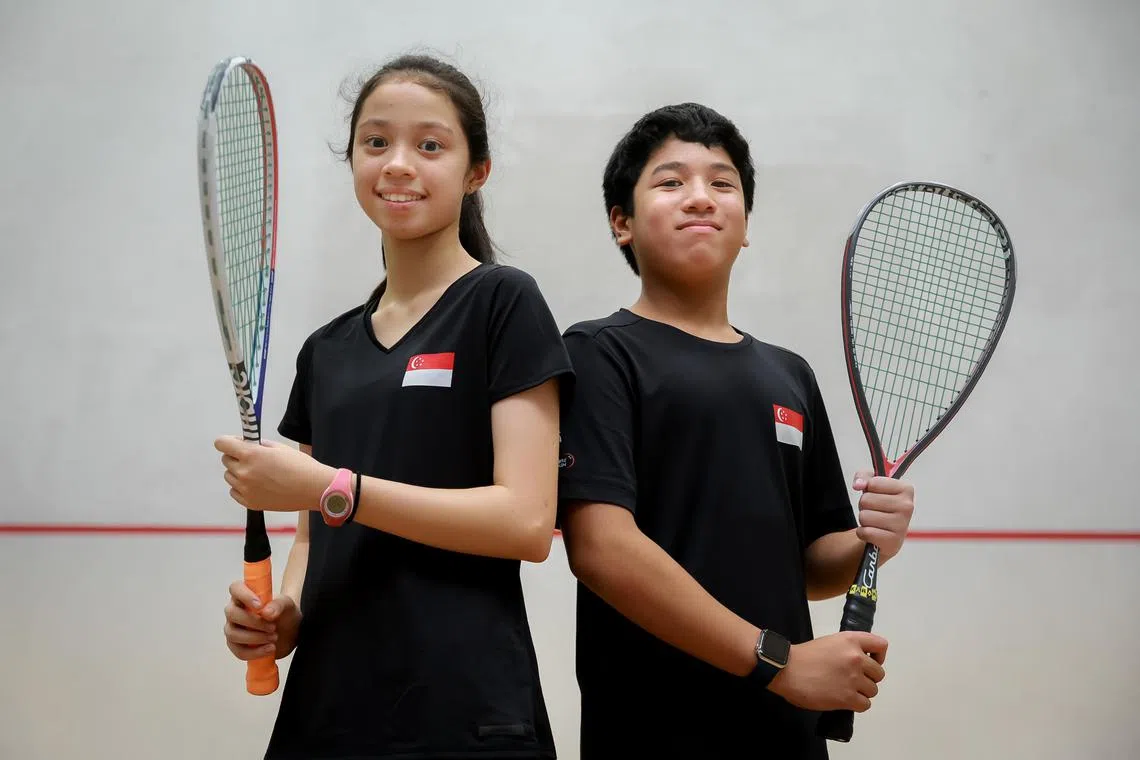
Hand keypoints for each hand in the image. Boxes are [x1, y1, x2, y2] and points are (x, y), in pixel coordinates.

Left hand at [214, 436, 331, 511]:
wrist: (313, 488)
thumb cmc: (300, 466)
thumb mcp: (279, 447)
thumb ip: (258, 445)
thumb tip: (245, 444)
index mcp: (251, 454)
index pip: (221, 443)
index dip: (227, 442)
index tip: (235, 443)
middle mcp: (244, 472)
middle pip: (225, 460)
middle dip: (236, 456)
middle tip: (253, 459)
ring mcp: (245, 489)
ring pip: (229, 476)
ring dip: (239, 472)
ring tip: (259, 474)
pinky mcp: (249, 502)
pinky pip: (234, 491)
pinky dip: (242, 487)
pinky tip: (258, 485)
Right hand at [223, 581, 301, 660]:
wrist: (290, 631)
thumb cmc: (284, 613)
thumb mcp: (287, 605)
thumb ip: (279, 604)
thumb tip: (267, 612)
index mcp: (244, 595)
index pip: (235, 588)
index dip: (244, 596)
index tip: (260, 606)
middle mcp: (235, 610)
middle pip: (231, 613)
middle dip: (253, 622)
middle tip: (273, 627)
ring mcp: (233, 628)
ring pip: (233, 634)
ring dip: (255, 638)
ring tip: (274, 637)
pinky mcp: (237, 646)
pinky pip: (238, 651)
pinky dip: (255, 652)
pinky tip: (270, 649)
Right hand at [768, 631, 887, 711]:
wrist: (786, 669)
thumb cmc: (803, 656)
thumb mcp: (830, 642)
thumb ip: (847, 650)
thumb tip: (860, 664)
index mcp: (851, 641)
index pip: (881, 645)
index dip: (879, 656)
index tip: (869, 662)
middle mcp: (856, 658)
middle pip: (879, 673)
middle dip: (868, 678)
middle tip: (852, 680)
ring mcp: (853, 678)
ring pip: (873, 690)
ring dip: (862, 692)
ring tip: (846, 690)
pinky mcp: (847, 697)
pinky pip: (865, 704)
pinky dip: (857, 704)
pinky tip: (845, 700)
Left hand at [853, 471, 913, 562]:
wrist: (886, 537)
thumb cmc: (880, 507)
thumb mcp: (872, 486)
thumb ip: (863, 477)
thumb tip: (858, 485)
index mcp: (906, 489)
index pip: (873, 483)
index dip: (868, 489)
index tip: (876, 494)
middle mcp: (907, 506)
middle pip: (866, 500)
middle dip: (864, 505)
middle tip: (874, 510)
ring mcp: (902, 525)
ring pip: (864, 516)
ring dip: (864, 520)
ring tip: (874, 522)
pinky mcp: (893, 541)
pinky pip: (865, 532)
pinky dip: (863, 533)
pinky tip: (873, 533)